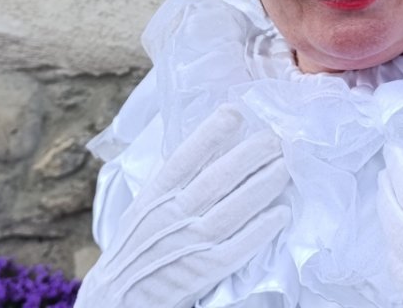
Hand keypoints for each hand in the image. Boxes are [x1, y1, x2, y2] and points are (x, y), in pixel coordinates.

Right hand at [75, 104, 290, 307]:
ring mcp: (187, 246)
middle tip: (278, 137)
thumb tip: (210, 143)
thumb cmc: (137, 245)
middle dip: (249, 155)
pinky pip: (235, 250)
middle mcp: (170, 217)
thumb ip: (172, 180)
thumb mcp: (144, 205)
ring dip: (262, 187)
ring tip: (286, 166)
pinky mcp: (202, 273)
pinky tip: (280, 214)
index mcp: (154, 196)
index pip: (183, 159)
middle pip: (215, 180)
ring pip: (231, 211)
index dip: (209, 134)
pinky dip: (258, 232)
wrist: (116, 300)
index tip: (235, 112)